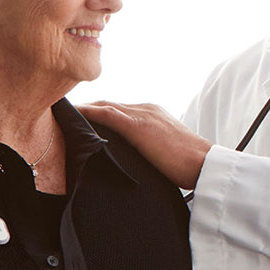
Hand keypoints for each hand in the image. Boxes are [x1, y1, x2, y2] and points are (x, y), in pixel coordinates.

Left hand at [78, 101, 210, 188]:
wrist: (205, 164)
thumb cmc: (189, 165)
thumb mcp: (165, 152)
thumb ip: (148, 150)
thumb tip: (133, 161)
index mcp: (152, 114)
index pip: (118, 110)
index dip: (98, 112)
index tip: (81, 119)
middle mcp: (146, 109)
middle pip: (109, 105)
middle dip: (87, 108)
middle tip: (65, 115)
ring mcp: (143, 115)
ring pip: (106, 106)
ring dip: (85, 109)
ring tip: (64, 114)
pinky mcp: (139, 126)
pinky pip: (109, 114)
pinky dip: (91, 112)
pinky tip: (76, 114)